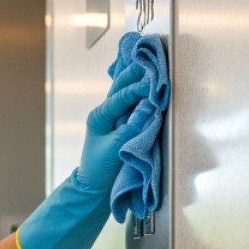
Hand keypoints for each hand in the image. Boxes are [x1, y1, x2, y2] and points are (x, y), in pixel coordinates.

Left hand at [74, 65, 148, 192]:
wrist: (95, 187)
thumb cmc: (100, 169)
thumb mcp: (116, 147)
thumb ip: (133, 127)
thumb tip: (149, 107)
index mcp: (99, 116)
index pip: (121, 96)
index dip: (138, 88)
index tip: (154, 83)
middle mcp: (105, 112)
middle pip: (120, 85)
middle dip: (135, 73)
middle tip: (152, 61)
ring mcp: (113, 117)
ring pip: (126, 92)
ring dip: (138, 80)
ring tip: (153, 67)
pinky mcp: (122, 124)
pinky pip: (132, 104)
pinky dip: (142, 94)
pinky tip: (151, 85)